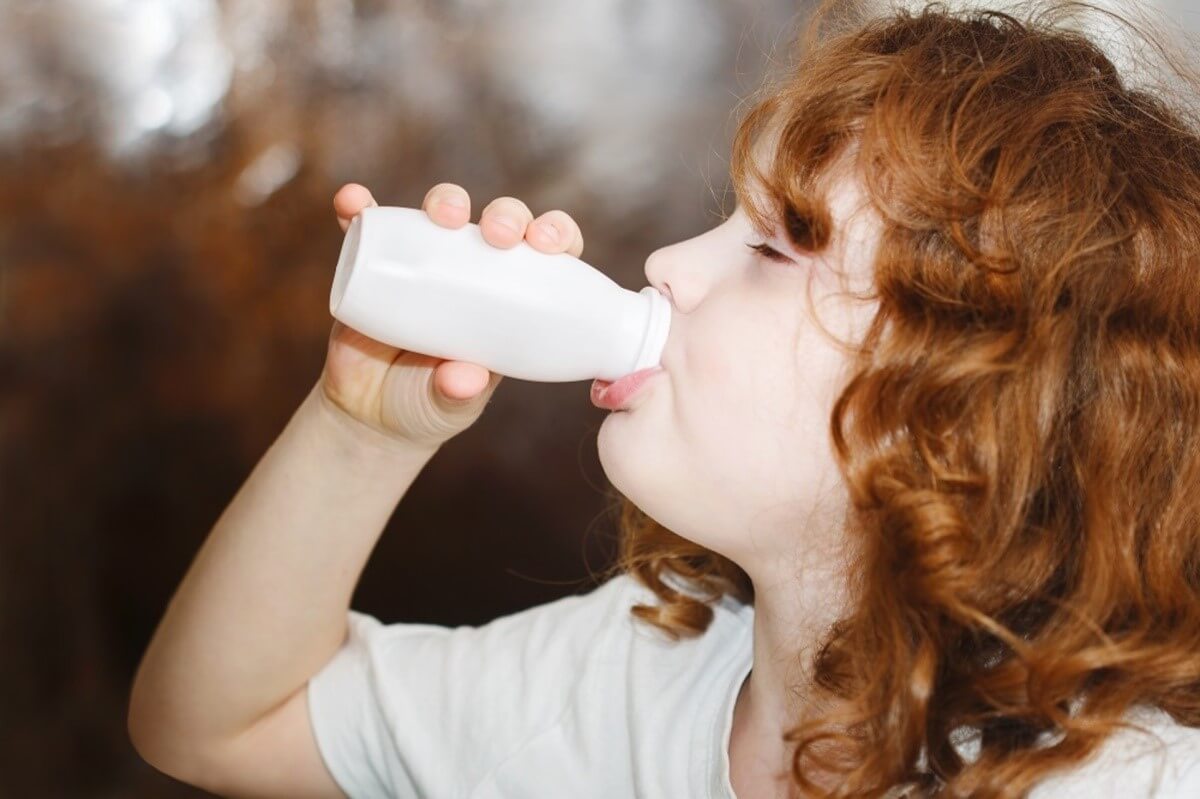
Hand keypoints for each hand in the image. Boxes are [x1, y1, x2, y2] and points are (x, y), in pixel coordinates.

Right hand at [316, 182, 586, 450]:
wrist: (370, 414)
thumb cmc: (429, 405)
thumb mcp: (451, 406)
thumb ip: (459, 394)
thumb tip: (465, 377)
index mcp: (513, 299)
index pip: (547, 256)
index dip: (556, 235)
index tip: (546, 244)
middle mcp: (476, 270)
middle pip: (501, 223)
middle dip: (506, 215)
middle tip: (497, 234)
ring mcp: (426, 260)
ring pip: (443, 213)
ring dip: (447, 200)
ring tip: (444, 215)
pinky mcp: (376, 262)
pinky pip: (367, 227)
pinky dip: (359, 209)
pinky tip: (353, 201)